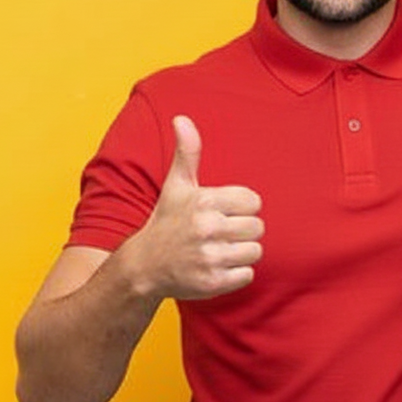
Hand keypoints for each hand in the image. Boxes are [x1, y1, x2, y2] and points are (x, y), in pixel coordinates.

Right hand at [126, 115, 263, 299]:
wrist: (144, 266)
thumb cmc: (167, 221)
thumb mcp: (176, 186)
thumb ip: (187, 152)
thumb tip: (182, 118)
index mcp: (204, 202)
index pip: (253, 201)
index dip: (241, 208)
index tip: (222, 213)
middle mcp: (207, 229)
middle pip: (258, 227)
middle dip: (242, 231)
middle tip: (219, 234)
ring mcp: (210, 258)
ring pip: (255, 251)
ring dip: (240, 253)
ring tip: (218, 250)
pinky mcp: (213, 283)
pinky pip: (247, 275)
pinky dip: (236, 274)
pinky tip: (216, 267)